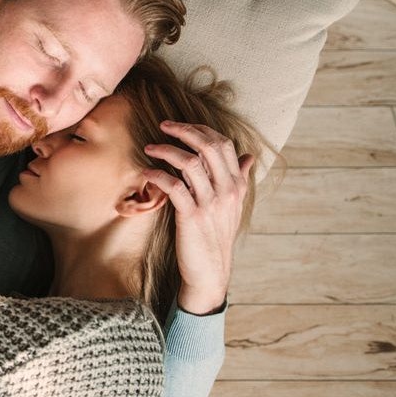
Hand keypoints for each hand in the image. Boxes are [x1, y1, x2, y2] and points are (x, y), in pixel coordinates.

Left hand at [142, 120, 256, 314]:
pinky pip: (174, 186)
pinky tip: (147, 173)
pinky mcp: (192, 216)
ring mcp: (211, 203)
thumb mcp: (234, 206)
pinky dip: (158, 175)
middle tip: (164, 126)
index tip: (182, 126)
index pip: (223, 144)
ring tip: (150, 147)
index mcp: (237, 184)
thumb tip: (248, 156)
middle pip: (209, 146)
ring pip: (190, 163)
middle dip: (184, 130)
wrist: (211, 270)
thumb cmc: (217, 235)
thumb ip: (239, 178)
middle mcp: (227, 190)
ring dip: (166, 150)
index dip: (201, 129)